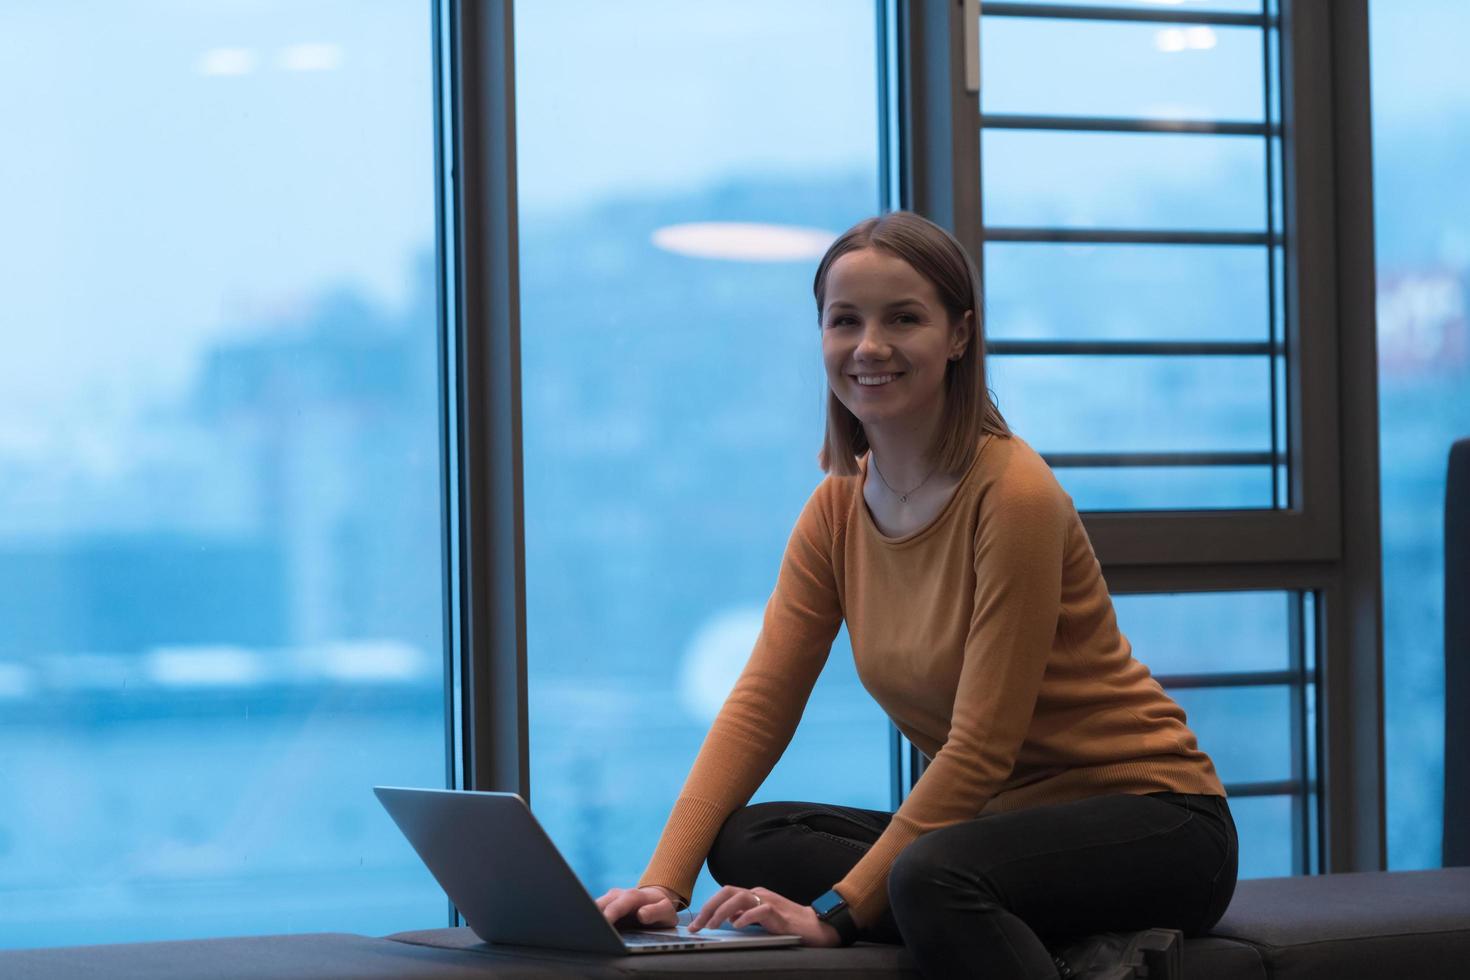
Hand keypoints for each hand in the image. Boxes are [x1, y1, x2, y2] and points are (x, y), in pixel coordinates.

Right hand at [594, 885, 680, 928]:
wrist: (656, 898)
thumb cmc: (661, 907)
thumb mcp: (666, 911)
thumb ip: (655, 912)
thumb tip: (641, 915)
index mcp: (632, 896)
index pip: (617, 906)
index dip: (608, 916)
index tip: (602, 926)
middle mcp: (617, 895)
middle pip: (599, 906)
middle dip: (592, 918)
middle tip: (587, 934)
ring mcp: (609, 900)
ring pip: (593, 908)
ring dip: (588, 920)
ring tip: (583, 935)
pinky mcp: (604, 907)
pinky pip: (593, 913)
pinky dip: (589, 921)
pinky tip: (587, 933)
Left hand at [688, 885, 842, 946]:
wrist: (816, 926)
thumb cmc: (789, 924)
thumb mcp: (762, 918)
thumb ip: (746, 916)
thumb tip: (727, 918)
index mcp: (754, 895)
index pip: (725, 895)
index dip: (707, 907)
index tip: (695, 923)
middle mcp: (759, 894)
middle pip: (727, 892)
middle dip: (708, 908)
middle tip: (697, 925)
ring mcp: (769, 901)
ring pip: (740, 898)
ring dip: (722, 912)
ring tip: (712, 925)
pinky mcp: (779, 913)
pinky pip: (760, 910)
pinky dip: (746, 917)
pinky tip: (737, 926)